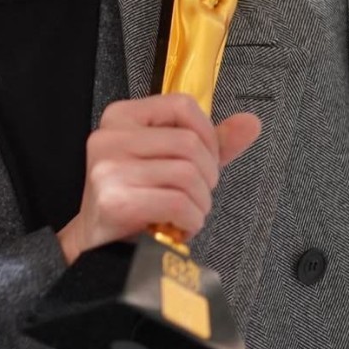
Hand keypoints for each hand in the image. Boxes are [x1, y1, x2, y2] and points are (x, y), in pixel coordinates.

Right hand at [56, 93, 261, 264]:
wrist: (97, 242)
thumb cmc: (135, 197)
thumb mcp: (169, 161)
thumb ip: (210, 142)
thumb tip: (251, 123)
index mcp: (121, 116)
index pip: (182, 106)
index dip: (208, 134)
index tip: (207, 160)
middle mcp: (110, 137)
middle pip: (189, 143)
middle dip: (208, 176)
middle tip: (198, 195)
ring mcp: (110, 168)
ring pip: (187, 174)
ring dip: (200, 202)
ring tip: (188, 212)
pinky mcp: (115, 200)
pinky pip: (177, 203)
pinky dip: (191, 220)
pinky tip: (180, 226)